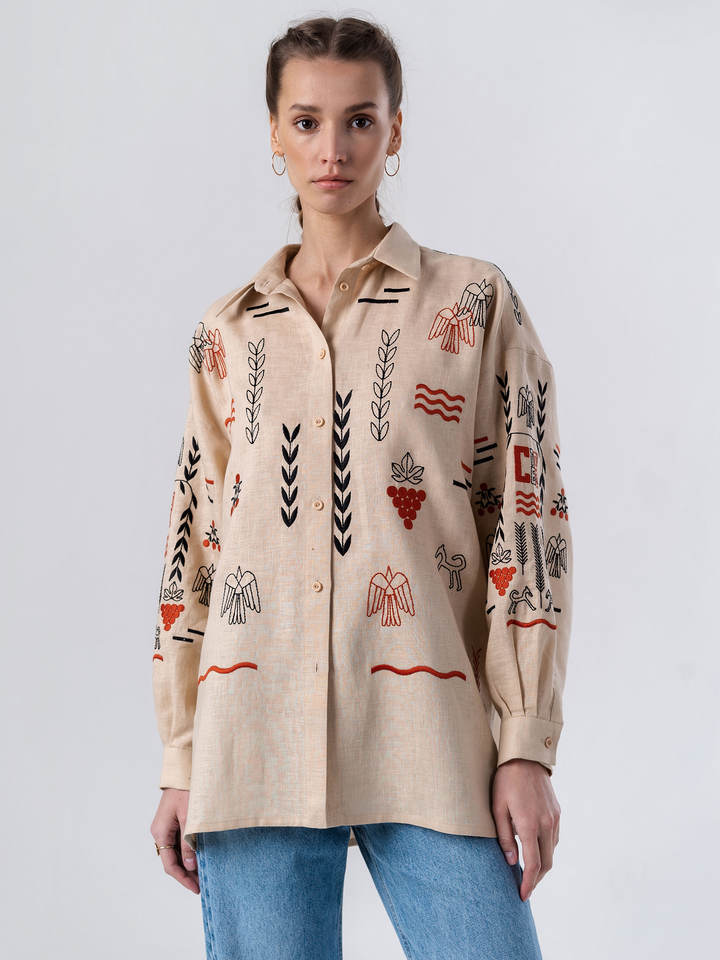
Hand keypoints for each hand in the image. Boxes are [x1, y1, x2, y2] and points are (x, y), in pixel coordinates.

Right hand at [150, 787, 199, 893]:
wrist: (183, 771)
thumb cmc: (186, 790)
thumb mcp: (190, 817)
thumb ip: (188, 842)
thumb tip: (189, 866)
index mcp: (160, 832)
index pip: (170, 864)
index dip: (183, 878)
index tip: (196, 888)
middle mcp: (160, 832)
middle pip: (172, 860)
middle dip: (186, 874)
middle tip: (202, 884)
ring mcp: (165, 828)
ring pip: (175, 853)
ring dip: (187, 864)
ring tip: (202, 873)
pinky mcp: (172, 823)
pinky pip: (178, 843)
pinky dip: (188, 852)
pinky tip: (199, 856)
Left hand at [491, 758, 560, 901]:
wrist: (525, 757)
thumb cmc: (505, 781)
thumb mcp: (497, 808)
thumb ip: (505, 837)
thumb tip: (512, 861)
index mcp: (530, 825)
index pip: (534, 864)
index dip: (529, 884)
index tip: (523, 896)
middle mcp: (547, 824)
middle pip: (547, 862)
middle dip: (537, 879)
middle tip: (525, 887)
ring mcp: (555, 818)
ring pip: (552, 850)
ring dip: (542, 864)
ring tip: (528, 869)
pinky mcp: (557, 811)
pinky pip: (554, 837)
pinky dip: (546, 848)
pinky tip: (535, 848)